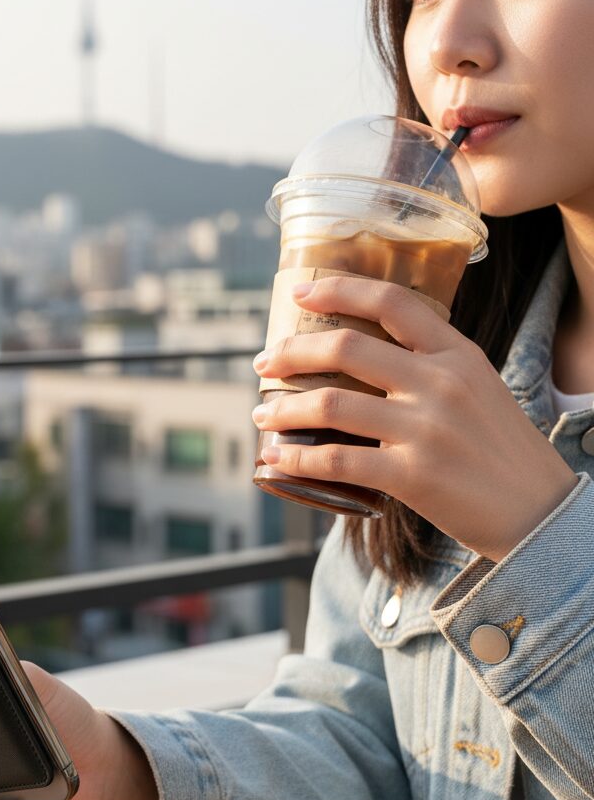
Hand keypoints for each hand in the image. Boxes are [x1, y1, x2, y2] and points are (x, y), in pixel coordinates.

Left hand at [252, 276, 578, 562]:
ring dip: (282, 409)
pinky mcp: (413, 475)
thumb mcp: (476, 387)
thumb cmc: (497, 449)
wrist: (537, 510)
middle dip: (291, 352)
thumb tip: (362, 357)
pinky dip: (296, 459)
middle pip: (346, 348)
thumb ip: (429, 367)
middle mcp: (440, 383)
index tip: (300, 292)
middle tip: (263, 364)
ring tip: (261, 414)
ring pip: (330, 405)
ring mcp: (426, 429)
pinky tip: (276, 458)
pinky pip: (337, 460)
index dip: (339, 289)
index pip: (392, 301)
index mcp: (456, 354)